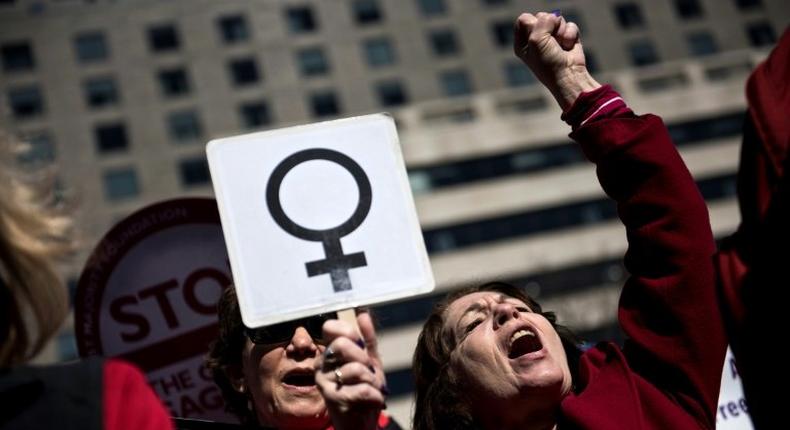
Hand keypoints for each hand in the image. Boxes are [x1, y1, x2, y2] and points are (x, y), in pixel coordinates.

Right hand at [315, 311, 386, 429]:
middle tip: (369, 373)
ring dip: (373, 381)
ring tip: (371, 389)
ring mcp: (324, 383)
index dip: (349, 332)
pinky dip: (375, 396)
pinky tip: (374, 400)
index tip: (360, 344)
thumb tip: (362, 313)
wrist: (362, 424)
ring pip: (356, 368)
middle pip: (342, 345)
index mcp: (328, 353)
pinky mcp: (332, 400)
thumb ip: (368, 339)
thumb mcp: (370, 362)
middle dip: (364, 359)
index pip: (330, 327)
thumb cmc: (364, 391)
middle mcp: (321, 365)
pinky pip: (362, 389)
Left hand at [513, 11, 599, 109]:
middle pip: (542, 16)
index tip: (536, 38)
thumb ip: (541, 21)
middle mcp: (536, 39)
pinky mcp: (567, 37)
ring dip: (560, 33)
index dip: (532, 23)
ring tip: (560, 47)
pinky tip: (568, 47)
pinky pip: (570, 25)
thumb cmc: (548, 63)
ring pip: (557, 19)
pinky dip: (570, 35)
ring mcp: (552, 37)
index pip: (524, 19)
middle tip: (550, 44)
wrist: (568, 76)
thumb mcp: (536, 41)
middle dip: (548, 28)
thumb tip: (555, 15)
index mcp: (522, 42)